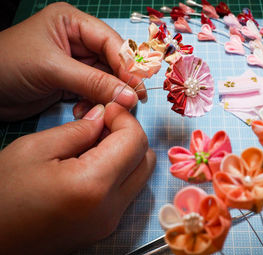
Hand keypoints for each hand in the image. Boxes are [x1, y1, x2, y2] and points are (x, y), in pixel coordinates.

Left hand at [0, 2, 145, 120]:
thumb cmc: (8, 66)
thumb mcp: (53, 69)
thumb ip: (94, 82)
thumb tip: (130, 96)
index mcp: (72, 23)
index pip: (111, 42)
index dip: (127, 65)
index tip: (137, 88)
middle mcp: (77, 41)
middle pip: (112, 62)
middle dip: (119, 83)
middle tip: (131, 103)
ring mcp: (75, 63)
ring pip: (105, 80)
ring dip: (106, 96)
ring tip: (104, 110)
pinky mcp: (70, 83)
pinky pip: (93, 92)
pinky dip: (93, 103)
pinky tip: (83, 110)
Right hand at [0, 103, 155, 254]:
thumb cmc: (3, 196)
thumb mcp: (34, 150)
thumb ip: (77, 130)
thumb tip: (103, 117)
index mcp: (93, 186)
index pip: (135, 142)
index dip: (125, 119)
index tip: (108, 110)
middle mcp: (110, 208)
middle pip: (146, 160)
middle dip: (130, 136)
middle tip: (103, 125)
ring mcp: (109, 222)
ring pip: (139, 176)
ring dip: (126, 154)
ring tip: (94, 144)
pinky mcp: (104, 227)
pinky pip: (126, 192)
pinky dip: (118, 172)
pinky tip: (91, 164)